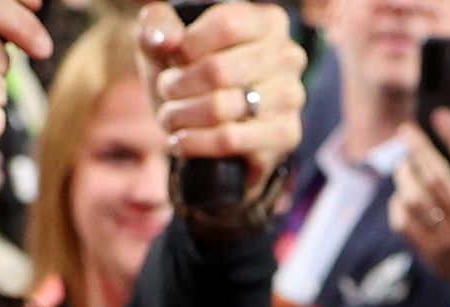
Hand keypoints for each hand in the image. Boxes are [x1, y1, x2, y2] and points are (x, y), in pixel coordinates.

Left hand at [138, 2, 306, 193]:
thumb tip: (165, 40)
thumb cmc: (190, 73)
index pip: (226, 25)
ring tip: (170, 117)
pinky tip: (180, 141)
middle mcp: (288, 57)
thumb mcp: (167, 42)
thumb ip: (157, 26)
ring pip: (221, 107)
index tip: (173, 58)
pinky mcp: (286, 134)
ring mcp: (291, 97)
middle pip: (218, 70)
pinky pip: (230, 140)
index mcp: (267, 22)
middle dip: (178, 85)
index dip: (188, 45)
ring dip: (181, 115)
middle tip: (166, 91)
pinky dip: (195, 142)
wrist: (212, 124)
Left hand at [389, 109, 449, 287]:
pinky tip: (405, 195)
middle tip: (407, 130)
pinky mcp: (432, 257)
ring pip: (413, 197)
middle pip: (435, 176)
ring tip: (404, 164)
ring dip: (405, 174)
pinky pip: (403, 221)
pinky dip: (399, 203)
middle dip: (418, 147)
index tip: (438, 114)